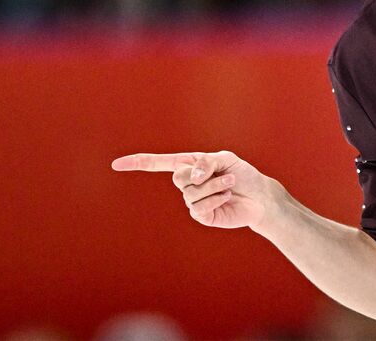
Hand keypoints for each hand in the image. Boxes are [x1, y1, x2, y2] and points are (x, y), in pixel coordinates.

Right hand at [112, 150, 274, 229]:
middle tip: (226, 174)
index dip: (137, 163)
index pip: (158, 163)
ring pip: (192, 193)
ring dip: (216, 186)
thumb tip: (191, 176)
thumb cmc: (243, 174)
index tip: (116, 164)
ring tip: (230, 185)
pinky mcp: (202, 216)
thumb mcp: (226, 159)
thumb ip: (206, 163)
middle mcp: (187, 183)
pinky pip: (200, 208)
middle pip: (178, 178)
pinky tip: (226, 198)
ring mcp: (192, 201)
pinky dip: (216, 200)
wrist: (259, 196)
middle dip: (204, 175)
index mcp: (189, 165)